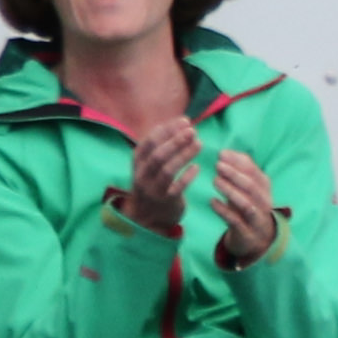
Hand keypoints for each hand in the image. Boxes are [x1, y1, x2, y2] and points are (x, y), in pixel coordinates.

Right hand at [123, 119, 198, 240]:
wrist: (146, 216)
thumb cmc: (152, 182)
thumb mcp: (148, 163)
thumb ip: (161, 145)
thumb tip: (183, 123)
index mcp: (137, 162)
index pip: (149, 141)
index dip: (167, 129)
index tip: (185, 120)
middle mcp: (142, 175)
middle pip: (158, 155)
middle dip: (176, 141)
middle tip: (193, 130)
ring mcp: (153, 189)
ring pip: (168, 170)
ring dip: (184, 155)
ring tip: (199, 144)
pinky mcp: (165, 202)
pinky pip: (177, 188)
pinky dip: (187, 176)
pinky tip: (197, 167)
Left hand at [208, 148, 279, 269]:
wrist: (258, 239)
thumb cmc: (249, 206)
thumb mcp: (248, 187)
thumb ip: (239, 170)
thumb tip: (224, 153)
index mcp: (264, 187)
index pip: (254, 171)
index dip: (238, 162)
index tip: (221, 154)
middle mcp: (263, 202)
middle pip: (251, 186)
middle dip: (234, 174)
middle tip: (218, 165)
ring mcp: (256, 218)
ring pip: (245, 203)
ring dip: (230, 191)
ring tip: (215, 181)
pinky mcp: (246, 233)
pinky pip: (235, 221)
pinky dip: (223, 210)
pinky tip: (212, 201)